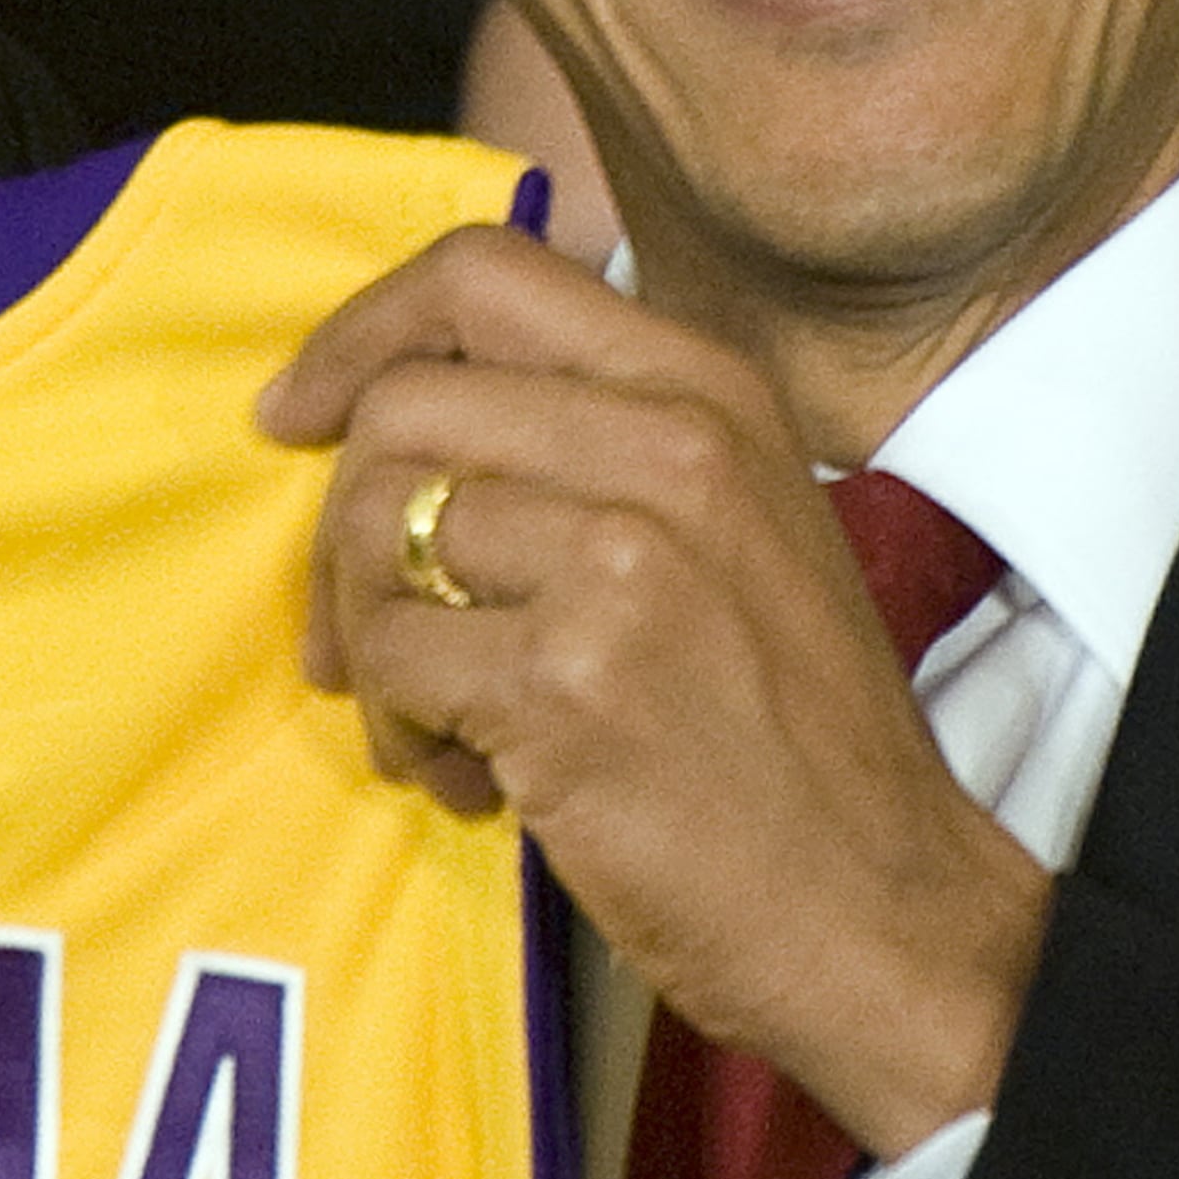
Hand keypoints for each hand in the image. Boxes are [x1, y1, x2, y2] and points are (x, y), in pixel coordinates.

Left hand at [258, 224, 1047, 1154]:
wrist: (878, 905)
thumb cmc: (789, 730)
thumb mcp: (735, 523)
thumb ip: (596, 440)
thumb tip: (397, 408)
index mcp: (708, 388)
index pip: (485, 274)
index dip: (361, 334)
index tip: (301, 413)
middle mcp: (670, 447)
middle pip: (399, 408)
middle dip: (340, 528)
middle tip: (368, 632)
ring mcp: (621, 560)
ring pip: (374, 526)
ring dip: (368, 642)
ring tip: (437, 724)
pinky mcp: (567, 679)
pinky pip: (390, 652)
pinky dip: (399, 727)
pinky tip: (470, 779)